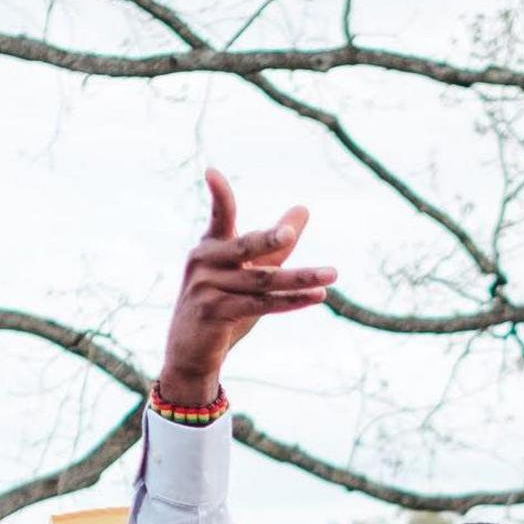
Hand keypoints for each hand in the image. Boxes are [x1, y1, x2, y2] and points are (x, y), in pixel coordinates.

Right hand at [159, 170, 335, 407]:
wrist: (191, 352)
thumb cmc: (223, 305)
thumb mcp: (250, 272)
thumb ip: (276, 244)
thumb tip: (304, 209)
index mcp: (211, 247)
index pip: (219, 216)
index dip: (218, 195)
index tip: (212, 172)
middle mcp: (204, 262)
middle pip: (246, 247)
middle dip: (269, 239)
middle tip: (291, 233)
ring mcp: (206, 288)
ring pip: (262, 281)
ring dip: (300, 278)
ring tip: (332, 273)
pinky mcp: (213, 313)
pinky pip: (260, 306)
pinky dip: (291, 302)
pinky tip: (317, 296)